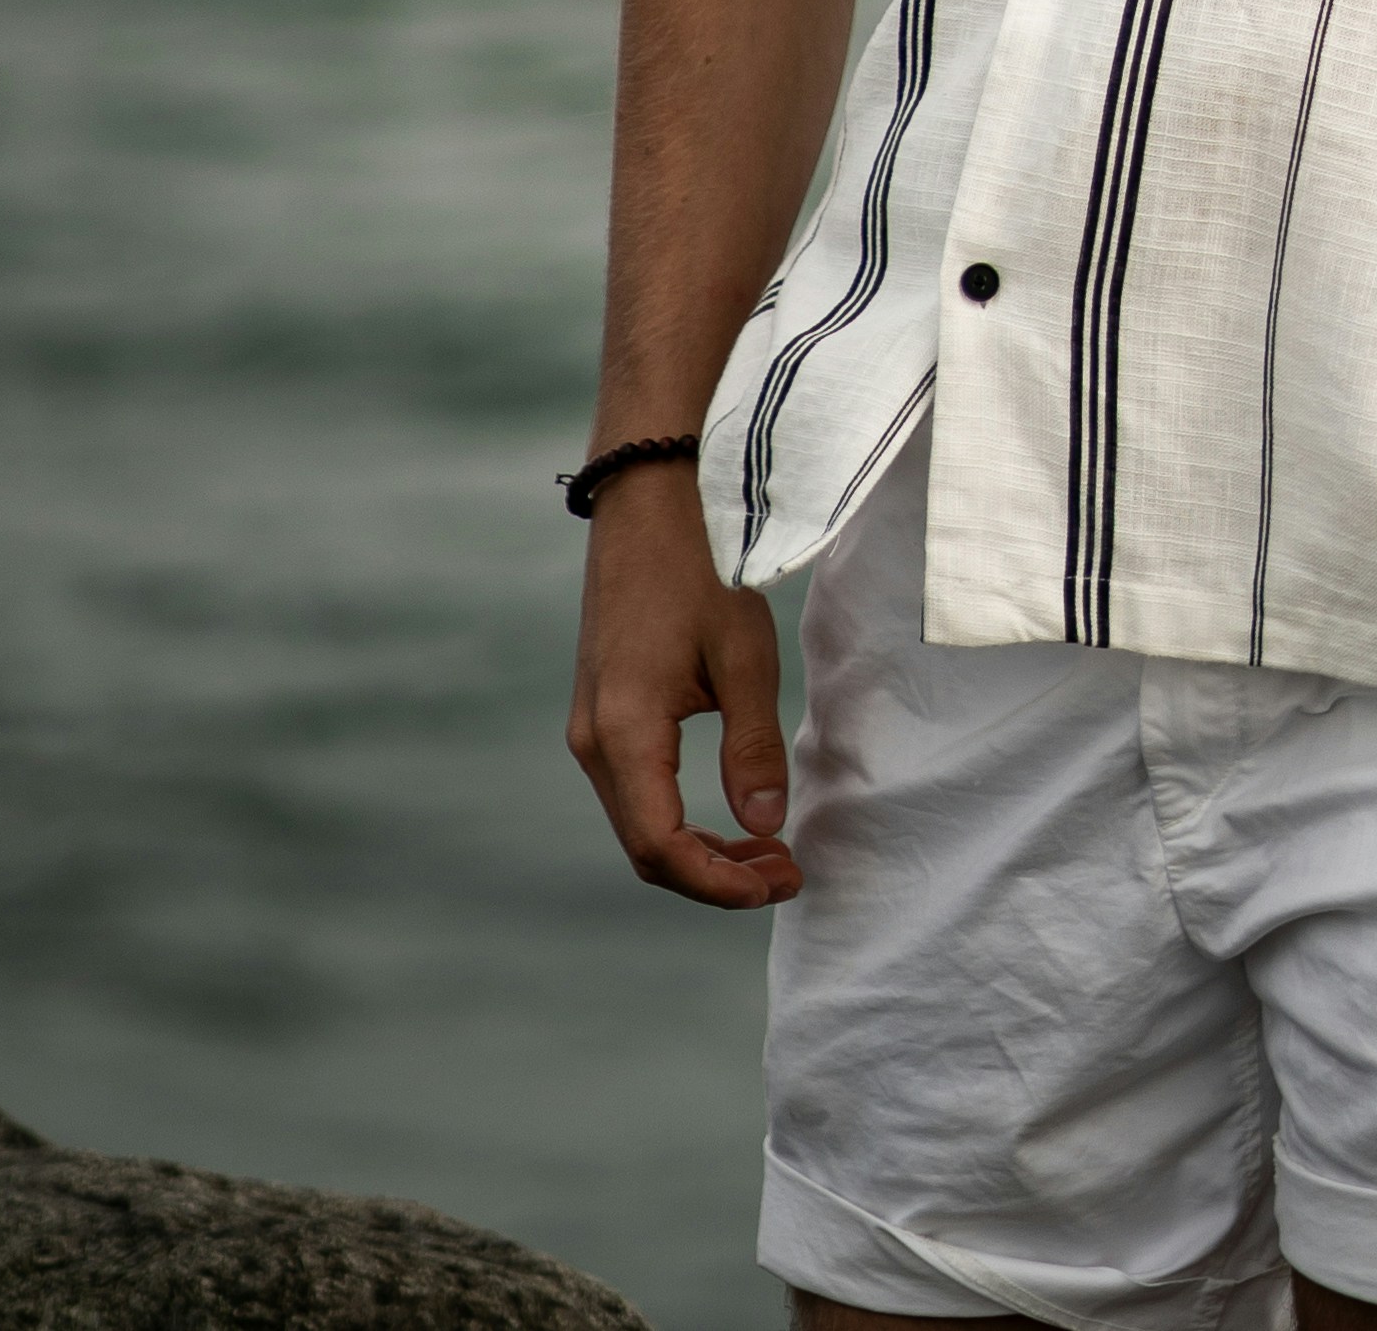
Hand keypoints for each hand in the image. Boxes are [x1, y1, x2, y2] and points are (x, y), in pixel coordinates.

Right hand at [564, 461, 799, 903]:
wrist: (648, 492)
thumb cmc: (701, 563)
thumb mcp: (744, 653)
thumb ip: (752, 745)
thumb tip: (765, 826)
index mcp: (624, 731)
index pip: (663, 849)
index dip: (721, 883)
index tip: (780, 879)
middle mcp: (593, 740)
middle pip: (647, 848)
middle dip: (716, 875)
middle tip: (786, 870)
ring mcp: (590, 725)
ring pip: (639, 822)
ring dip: (700, 848)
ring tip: (768, 848)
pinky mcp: (600, 709)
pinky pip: (636, 789)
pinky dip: (681, 815)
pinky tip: (729, 809)